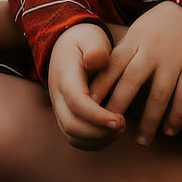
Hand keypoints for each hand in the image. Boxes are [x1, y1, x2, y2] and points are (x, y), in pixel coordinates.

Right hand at [47, 22, 124, 149]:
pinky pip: (75, 138)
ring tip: (120, 128)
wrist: (66, 44)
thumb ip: (95, 49)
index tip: (120, 120)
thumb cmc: (84, 42)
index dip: (98, 116)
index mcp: (65, 77)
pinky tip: (112, 132)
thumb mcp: (91, 39)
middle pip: (71, 125)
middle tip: (123, 124)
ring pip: (72, 135)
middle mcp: (57, 96)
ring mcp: (59, 107)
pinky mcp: (65, 115)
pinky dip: (94, 142)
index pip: (77, 103)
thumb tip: (97, 58)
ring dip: (98, 139)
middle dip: (99, 132)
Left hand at [88, 1, 181, 145]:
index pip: (112, 66)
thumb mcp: (136, 34)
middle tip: (110, 127)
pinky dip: (177, 116)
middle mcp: (152, 51)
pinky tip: (169, 132)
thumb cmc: (158, 28)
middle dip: (119, 106)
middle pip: (131, 82)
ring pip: (159, 95)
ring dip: (149, 120)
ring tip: (141, 141)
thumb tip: (96, 79)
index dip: (100, 86)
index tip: (89, 105)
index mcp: (134, 42)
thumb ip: (120, 55)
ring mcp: (174, 60)